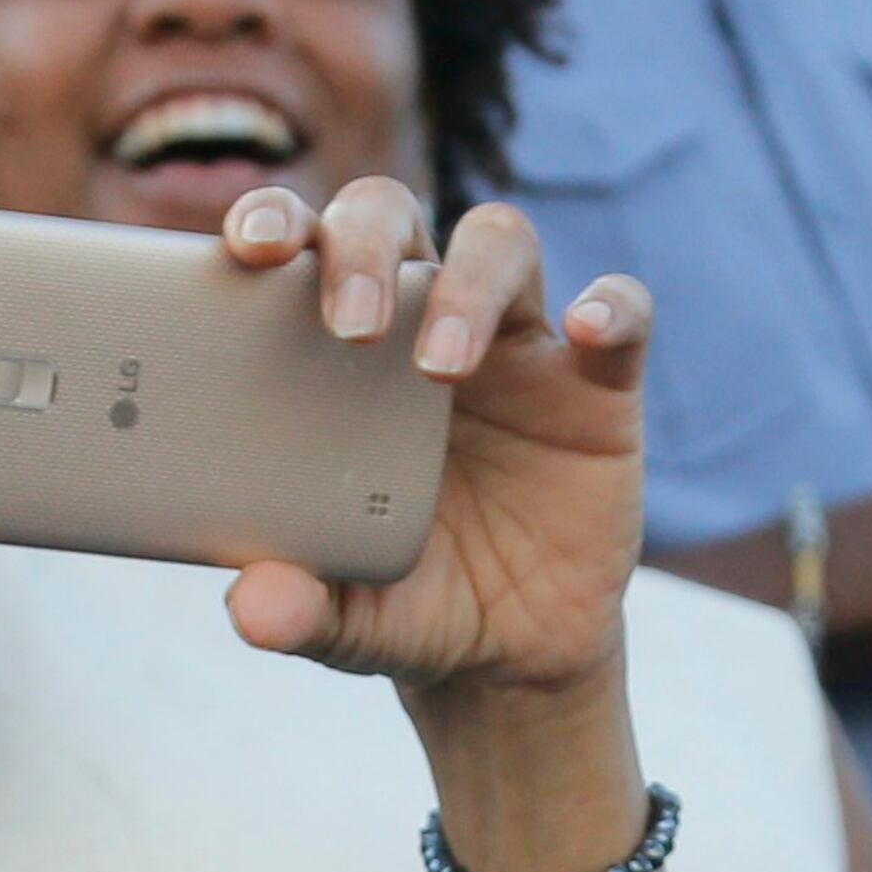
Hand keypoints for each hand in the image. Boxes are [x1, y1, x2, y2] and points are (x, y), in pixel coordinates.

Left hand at [219, 181, 646, 724]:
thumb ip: (300, 609)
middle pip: (394, 217)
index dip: (274, 218)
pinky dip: (612, 307)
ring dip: (468, 285)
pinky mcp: (597, 387)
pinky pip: (622, 317)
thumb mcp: (347, 619)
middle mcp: (423, 321)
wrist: (512, 655)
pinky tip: (590, 329)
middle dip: (366, 248)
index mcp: (337, 351)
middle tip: (350, 327)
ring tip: (443, 368)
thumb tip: (254, 610)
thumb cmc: (406, 602)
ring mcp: (516, 344)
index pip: (300, 248)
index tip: (248, 246)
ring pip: (498, 242)